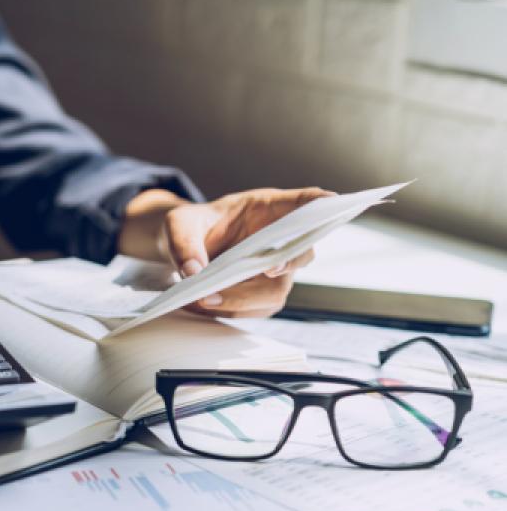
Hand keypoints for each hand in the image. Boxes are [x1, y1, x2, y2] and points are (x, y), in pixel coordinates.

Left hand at [118, 187, 334, 317]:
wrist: (183, 250)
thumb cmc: (189, 227)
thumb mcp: (177, 225)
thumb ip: (183, 242)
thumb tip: (195, 271)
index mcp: (267, 209)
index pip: (304, 202)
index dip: (322, 203)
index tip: (333, 201)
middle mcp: (278, 240)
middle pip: (299, 254)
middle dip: (285, 264)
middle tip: (266, 269)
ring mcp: (273, 269)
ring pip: (276, 290)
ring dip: (244, 299)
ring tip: (205, 298)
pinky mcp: (261, 293)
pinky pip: (257, 308)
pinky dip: (231, 310)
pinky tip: (204, 305)